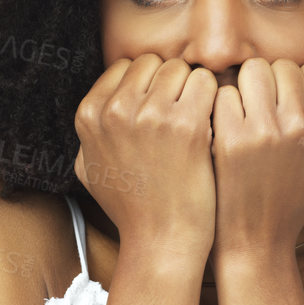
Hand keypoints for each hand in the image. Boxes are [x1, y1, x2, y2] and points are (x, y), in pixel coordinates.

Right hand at [73, 54, 218, 265]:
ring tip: (196, 123)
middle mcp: (115, 110)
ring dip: (194, 91)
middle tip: (180, 116)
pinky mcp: (187, 125)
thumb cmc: (130, 207)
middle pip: (154, 63)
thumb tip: (99, 103)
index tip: (158, 110)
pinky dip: (214, 100)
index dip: (147, 85)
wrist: (161, 241)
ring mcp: (150, 115)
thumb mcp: (89, 168)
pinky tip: (212, 126)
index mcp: (89, 115)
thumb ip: (90, 131)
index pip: (126, 67)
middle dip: (171, 83)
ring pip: (183, 69)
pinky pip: (207, 84)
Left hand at [207, 58, 303, 267]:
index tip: (285, 103)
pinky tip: (224, 126)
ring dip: (244, 86)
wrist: (257, 238)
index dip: (296, 82)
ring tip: (242, 111)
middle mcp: (302, 126)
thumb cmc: (299, 199)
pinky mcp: (231, 139)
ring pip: (252, 71)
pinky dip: (222, 105)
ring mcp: (265, 131)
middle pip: (281, 66)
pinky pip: (224, 92)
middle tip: (260, 108)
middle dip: (270, 82)